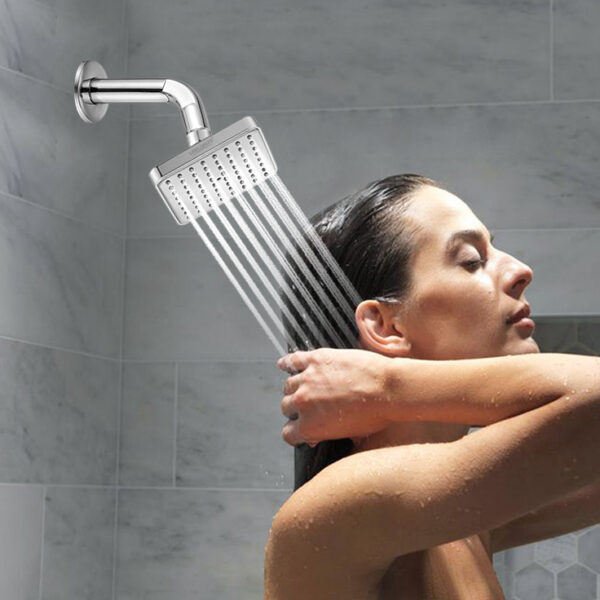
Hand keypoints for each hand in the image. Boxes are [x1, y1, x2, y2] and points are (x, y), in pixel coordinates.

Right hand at [277, 347, 394, 446]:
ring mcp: (308, 379)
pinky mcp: (316, 360)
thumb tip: (318, 436)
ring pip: (288, 385)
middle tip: (310, 405)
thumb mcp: (350, 434)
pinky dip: (287, 363)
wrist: (390, 389)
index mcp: (310, 427)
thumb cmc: (376, 414)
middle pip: (286, 407)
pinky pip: (292, 360)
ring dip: (295, 387)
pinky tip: (285, 364)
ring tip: (306, 386)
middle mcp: (303, 404)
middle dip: (296, 408)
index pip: (288, 433)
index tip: (302, 427)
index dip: (296, 431)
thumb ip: (328, 434)